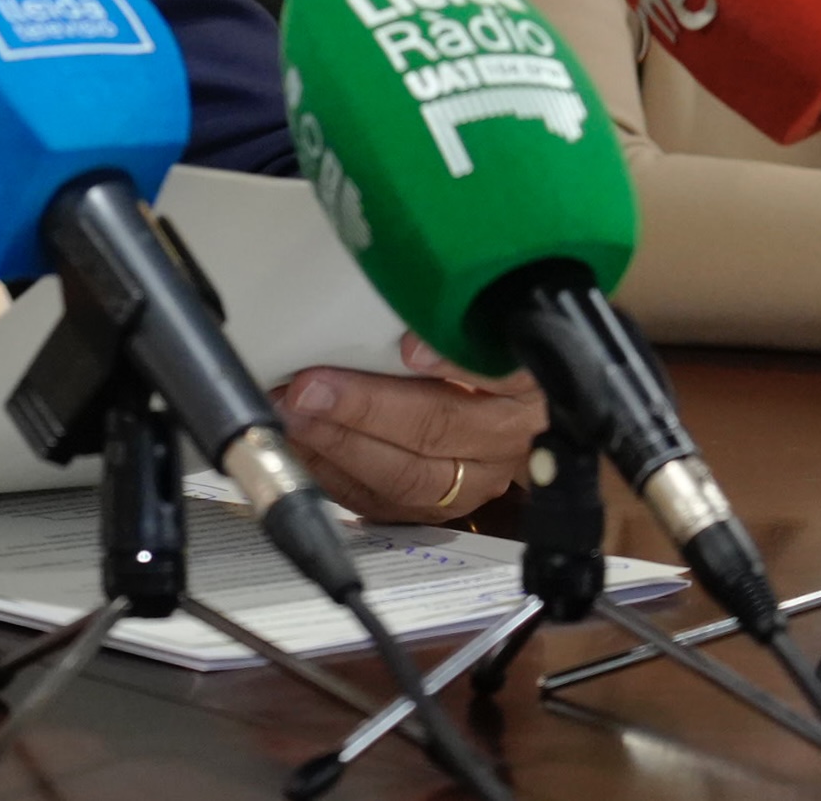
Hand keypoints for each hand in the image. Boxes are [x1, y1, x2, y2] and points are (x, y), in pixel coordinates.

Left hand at [272, 334, 542, 522]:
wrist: (511, 419)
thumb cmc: (486, 356)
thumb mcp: (486, 328)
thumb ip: (451, 319)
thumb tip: (401, 311)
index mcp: (526, 385)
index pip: (501, 375)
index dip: (454, 365)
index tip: (407, 348)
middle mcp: (506, 441)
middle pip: (439, 430)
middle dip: (365, 410)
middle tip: (308, 388)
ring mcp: (475, 483)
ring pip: (408, 477)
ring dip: (341, 446)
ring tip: (294, 418)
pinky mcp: (438, 509)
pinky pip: (383, 503)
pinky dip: (335, 474)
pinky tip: (303, 445)